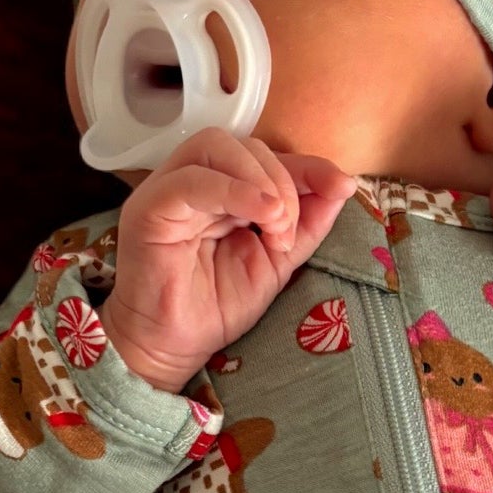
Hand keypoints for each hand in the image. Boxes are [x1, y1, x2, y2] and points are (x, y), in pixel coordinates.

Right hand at [100, 129, 356, 392]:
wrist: (173, 348)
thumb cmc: (214, 308)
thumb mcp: (277, 261)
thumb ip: (307, 222)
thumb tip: (343, 184)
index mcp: (220, 190)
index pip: (264, 156)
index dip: (306, 165)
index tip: (340, 185)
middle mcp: (191, 181)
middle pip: (243, 145)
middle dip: (282, 181)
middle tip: (287, 231)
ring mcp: (167, 189)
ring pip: (217, 147)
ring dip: (260, 181)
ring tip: (275, 226)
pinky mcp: (149, 206)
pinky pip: (193, 180)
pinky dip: (234, 190)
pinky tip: (262, 215)